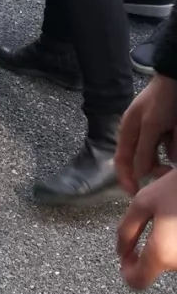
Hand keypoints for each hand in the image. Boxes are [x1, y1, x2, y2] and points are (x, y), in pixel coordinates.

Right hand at [115, 74, 176, 193]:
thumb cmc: (162, 100)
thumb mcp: (151, 125)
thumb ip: (144, 150)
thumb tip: (139, 174)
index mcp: (128, 131)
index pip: (122, 161)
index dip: (126, 178)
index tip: (136, 193)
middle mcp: (140, 135)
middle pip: (143, 162)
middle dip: (155, 167)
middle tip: (168, 171)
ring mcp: (156, 134)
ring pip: (160, 156)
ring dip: (169, 154)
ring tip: (174, 137)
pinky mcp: (170, 133)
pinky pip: (172, 148)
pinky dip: (175, 146)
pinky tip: (176, 133)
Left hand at [117, 166, 176, 289]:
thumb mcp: (143, 202)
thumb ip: (125, 230)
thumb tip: (121, 251)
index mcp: (162, 253)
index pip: (137, 282)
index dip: (126, 270)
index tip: (128, 253)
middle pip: (156, 267)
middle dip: (149, 248)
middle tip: (153, 220)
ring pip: (171, 259)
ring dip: (166, 242)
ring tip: (172, 216)